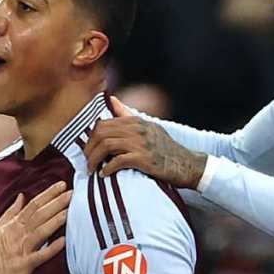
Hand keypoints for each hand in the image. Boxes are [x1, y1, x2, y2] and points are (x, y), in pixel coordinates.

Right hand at [0, 182, 71, 273]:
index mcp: (14, 224)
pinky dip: (51, 248)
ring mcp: (22, 249)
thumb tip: (21, 196)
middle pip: (40, 215)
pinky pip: (40, 256)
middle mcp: (19, 234)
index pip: (33, 205)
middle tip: (72, 193)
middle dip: (56, 203)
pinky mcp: (24, 265)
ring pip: (41, 231)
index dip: (48, 194)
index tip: (61, 185)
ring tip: (70, 211)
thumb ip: (11, 212)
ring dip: (56, 221)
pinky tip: (64, 242)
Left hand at [84, 96, 206, 189]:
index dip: (91, 138)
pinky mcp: (144, 159)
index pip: (103, 124)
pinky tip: (104, 174)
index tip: (88, 150)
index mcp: (136, 121)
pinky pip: (118, 161)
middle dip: (89, 148)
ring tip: (92, 169)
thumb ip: (127, 114)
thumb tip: (111, 99)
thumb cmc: (165, 149)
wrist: (187, 165)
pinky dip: (108, 168)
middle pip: (102, 133)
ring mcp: (141, 143)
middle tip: (87, 162)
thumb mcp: (148, 127)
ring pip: (107, 145)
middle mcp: (137, 129)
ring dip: (95, 159)